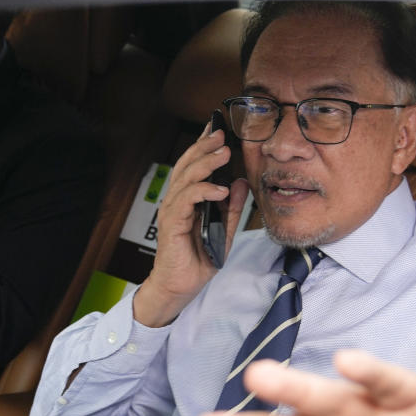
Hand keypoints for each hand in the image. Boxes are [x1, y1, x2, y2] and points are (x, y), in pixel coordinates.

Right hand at [133, 122, 248, 326]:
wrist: (180, 286)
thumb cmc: (198, 260)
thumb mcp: (224, 231)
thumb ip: (232, 208)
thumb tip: (243, 183)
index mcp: (187, 199)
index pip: (193, 166)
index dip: (203, 146)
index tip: (218, 129)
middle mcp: (176, 201)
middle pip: (187, 164)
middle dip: (204, 147)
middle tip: (221, 133)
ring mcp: (172, 211)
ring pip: (186, 178)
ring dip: (205, 164)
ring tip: (223, 154)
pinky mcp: (172, 224)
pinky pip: (186, 201)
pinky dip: (203, 191)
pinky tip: (220, 189)